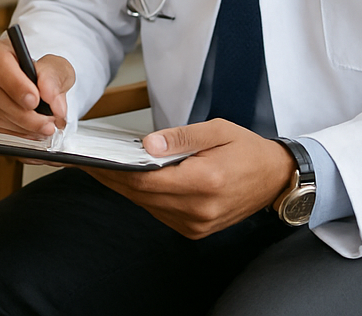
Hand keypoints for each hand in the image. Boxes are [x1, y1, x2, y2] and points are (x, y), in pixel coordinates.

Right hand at [0, 39, 75, 138]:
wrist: (38, 96)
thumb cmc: (42, 77)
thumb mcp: (57, 69)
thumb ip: (54, 77)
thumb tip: (48, 94)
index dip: (14, 83)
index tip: (34, 100)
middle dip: (22, 114)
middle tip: (46, 123)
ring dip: (21, 128)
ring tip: (42, 128)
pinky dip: (13, 138)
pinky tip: (27, 134)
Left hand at [84, 120, 294, 238]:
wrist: (275, 179)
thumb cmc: (247, 149)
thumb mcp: (217, 130)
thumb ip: (181, 137)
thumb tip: (147, 145)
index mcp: (205, 182)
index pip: (147, 180)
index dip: (115, 171)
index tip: (91, 160)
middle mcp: (199, 209)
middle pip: (142, 195)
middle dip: (112, 178)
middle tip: (86, 162)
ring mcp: (197, 224)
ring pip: (148, 205)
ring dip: (124, 188)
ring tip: (102, 168)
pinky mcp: (196, 230)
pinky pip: (160, 212)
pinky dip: (143, 196)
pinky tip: (130, 180)